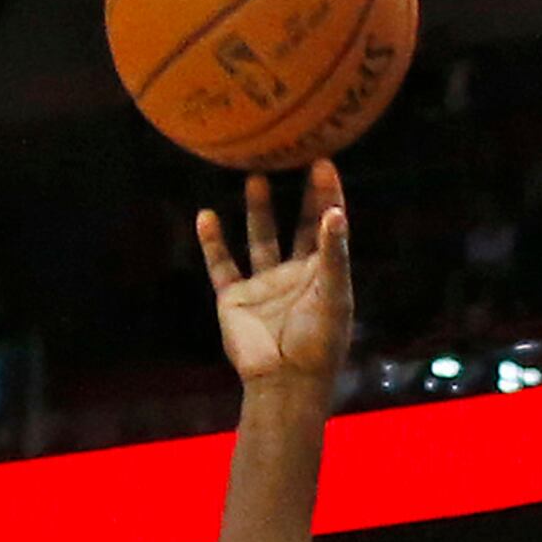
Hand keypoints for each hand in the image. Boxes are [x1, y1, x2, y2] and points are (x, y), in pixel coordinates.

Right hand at [196, 165, 351, 398]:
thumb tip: (335, 211)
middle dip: (297, 196)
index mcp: (322, 272)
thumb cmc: (318, 343)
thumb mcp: (333, 294)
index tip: (324, 163)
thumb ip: (332, 253)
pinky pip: (222, 265)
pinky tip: (207, 216)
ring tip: (255, 177)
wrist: (283, 383)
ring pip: (260, 239)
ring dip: (257, 210)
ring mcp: (263, 285)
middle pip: (297, 226)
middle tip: (293, 158)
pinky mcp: (235, 299)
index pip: (327, 225)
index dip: (327, 194)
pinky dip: (213, 242)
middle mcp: (294, 274)